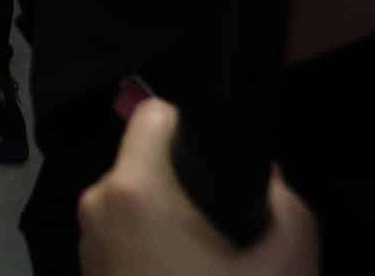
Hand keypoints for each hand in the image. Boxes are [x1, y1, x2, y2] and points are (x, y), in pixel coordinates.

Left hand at [79, 98, 317, 275]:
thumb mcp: (287, 261)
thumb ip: (286, 204)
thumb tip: (267, 176)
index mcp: (133, 189)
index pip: (154, 114)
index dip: (195, 126)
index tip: (225, 156)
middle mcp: (96, 207)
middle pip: (146, 162)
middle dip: (187, 181)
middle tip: (230, 222)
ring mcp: (87, 244)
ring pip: (135, 202)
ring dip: (170, 218)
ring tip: (212, 256)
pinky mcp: (87, 274)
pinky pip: (124, 236)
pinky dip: (153, 246)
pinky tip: (188, 271)